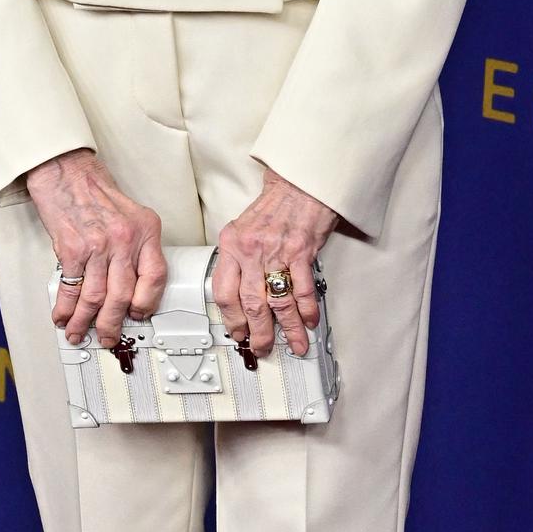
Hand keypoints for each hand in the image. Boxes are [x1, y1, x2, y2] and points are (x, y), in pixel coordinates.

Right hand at [26, 148, 167, 349]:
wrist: (65, 171)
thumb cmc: (93, 191)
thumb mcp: (129, 214)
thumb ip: (134, 247)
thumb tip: (130, 285)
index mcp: (145, 230)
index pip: (156, 276)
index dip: (147, 302)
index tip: (138, 315)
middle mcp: (124, 239)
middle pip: (123, 295)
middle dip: (113, 323)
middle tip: (108, 337)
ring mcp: (97, 245)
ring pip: (96, 297)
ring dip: (86, 321)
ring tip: (79, 332)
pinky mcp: (71, 249)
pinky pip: (71, 287)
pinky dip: (66, 307)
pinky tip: (63, 316)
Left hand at [214, 168, 337, 358]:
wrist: (300, 183)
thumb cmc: (275, 205)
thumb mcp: (243, 228)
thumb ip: (239, 258)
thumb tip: (241, 291)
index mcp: (232, 245)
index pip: (224, 292)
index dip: (231, 319)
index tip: (238, 332)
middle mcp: (251, 250)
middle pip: (251, 303)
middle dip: (258, 332)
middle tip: (262, 348)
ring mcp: (277, 252)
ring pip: (278, 301)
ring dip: (286, 328)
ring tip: (293, 344)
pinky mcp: (301, 251)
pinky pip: (302, 288)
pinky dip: (306, 309)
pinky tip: (308, 321)